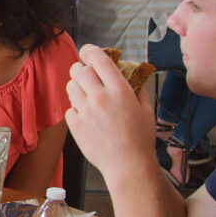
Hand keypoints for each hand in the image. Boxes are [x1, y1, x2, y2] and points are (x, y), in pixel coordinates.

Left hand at [66, 45, 155, 180]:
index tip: (88, 50)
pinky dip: (76, 109)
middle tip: (87, 75)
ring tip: (88, 97)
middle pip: (78, 69)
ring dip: (77, 87)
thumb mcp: (146, 109)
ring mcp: (85, 110)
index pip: (99, 59)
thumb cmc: (140, 139)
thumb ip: (136, 88)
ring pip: (70, 86)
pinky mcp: (74, 124)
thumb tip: (130, 75)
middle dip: (82, 69)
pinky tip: (87, 116)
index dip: (90, 51)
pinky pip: (69, 108)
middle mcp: (100, 97)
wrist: (128, 165)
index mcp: (119, 90)